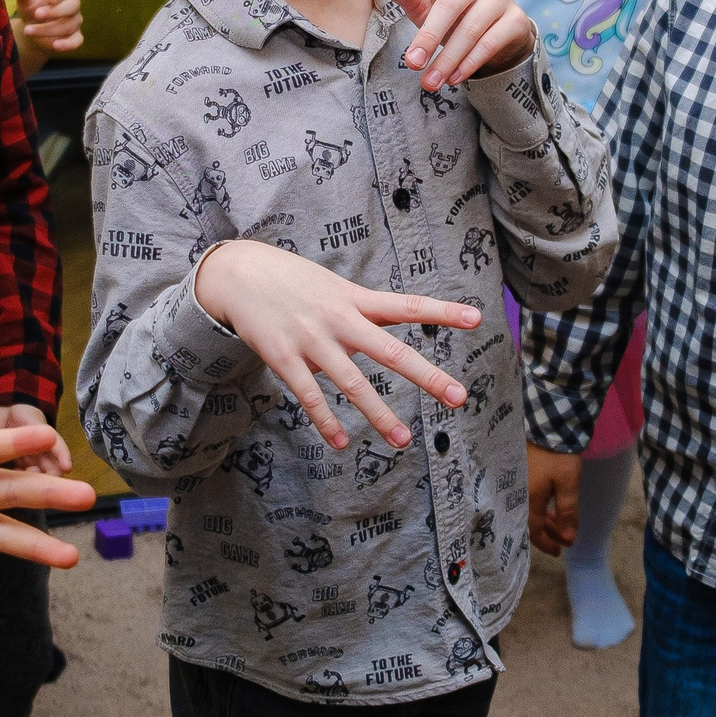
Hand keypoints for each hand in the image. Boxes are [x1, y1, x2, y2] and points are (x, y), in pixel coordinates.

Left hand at [12, 0, 85, 57]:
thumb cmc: (31, 9)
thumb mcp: (25, 1)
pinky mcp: (76, 37)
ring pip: (68, 25)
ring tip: (28, 31)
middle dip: (54, 12)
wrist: (33, 30)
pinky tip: (55, 46)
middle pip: (71, 6)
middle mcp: (72, 4)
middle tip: (37, 15)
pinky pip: (76, 41)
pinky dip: (67, 44)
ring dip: (48, 29)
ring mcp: (75, 21)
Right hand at [194, 240, 481, 449]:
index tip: (477, 318)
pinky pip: (309, 396)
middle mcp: (339, 318)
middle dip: (426, 376)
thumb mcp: (333, 286)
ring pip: (352, 383)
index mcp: (355, 298)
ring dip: (379, 414)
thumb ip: (362, 312)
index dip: (442, 311)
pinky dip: (327, 421)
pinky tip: (342, 443)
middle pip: (390, 350)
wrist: (238, 273)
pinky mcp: (284, 358)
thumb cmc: (293, 282)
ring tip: (403, 441)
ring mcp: (311, 340)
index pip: (407, 305)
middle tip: (459, 396)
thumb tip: (385, 340)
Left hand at [369, 0, 536, 88]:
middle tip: (411, 64)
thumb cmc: (452, 25)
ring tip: (431, 82)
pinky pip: (489, 42)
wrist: (498, 48)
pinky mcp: (515, 19)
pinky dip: (469, 62)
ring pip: (469, 29)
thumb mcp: (424, 12)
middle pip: (448, 4)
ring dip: (448, 59)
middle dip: (429, 37)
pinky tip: (455, 78)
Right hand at [527, 445, 581, 555]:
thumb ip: (568, 513)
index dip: (547, 543)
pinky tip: (551, 509)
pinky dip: (541, 508)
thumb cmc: (558, 456)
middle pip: (530, 522)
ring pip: (531, 510)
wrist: (547, 425)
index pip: (534, 531)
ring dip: (546, 520)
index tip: (560, 551)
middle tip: (563, 541)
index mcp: (528, 500)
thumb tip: (568, 539)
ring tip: (561, 527)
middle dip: (548, 533)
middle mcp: (519, 495)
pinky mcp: (521, 475)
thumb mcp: (568, 485)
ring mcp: (519, 484)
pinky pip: (530, 499)